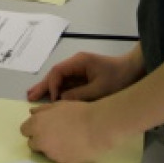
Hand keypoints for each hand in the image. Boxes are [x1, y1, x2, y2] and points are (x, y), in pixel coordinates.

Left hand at [22, 100, 111, 162]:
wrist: (97, 127)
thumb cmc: (78, 112)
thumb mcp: (58, 105)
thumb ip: (42, 110)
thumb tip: (32, 113)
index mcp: (36, 124)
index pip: (24, 130)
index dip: (33, 128)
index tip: (42, 127)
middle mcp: (40, 140)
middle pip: (32, 143)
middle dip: (40, 139)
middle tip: (55, 134)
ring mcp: (50, 154)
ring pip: (45, 152)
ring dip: (51, 147)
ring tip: (67, 140)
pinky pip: (58, 159)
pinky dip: (62, 154)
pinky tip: (73, 147)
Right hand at [26, 50, 142, 103]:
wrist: (134, 71)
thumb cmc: (118, 78)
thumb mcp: (99, 89)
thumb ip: (79, 95)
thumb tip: (61, 100)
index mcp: (79, 62)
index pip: (58, 72)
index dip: (52, 85)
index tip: (52, 99)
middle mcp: (76, 64)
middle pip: (55, 74)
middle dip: (44, 85)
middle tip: (29, 96)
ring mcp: (79, 71)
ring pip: (59, 80)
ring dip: (48, 89)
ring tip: (32, 97)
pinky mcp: (83, 78)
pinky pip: (67, 84)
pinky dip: (58, 91)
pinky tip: (50, 98)